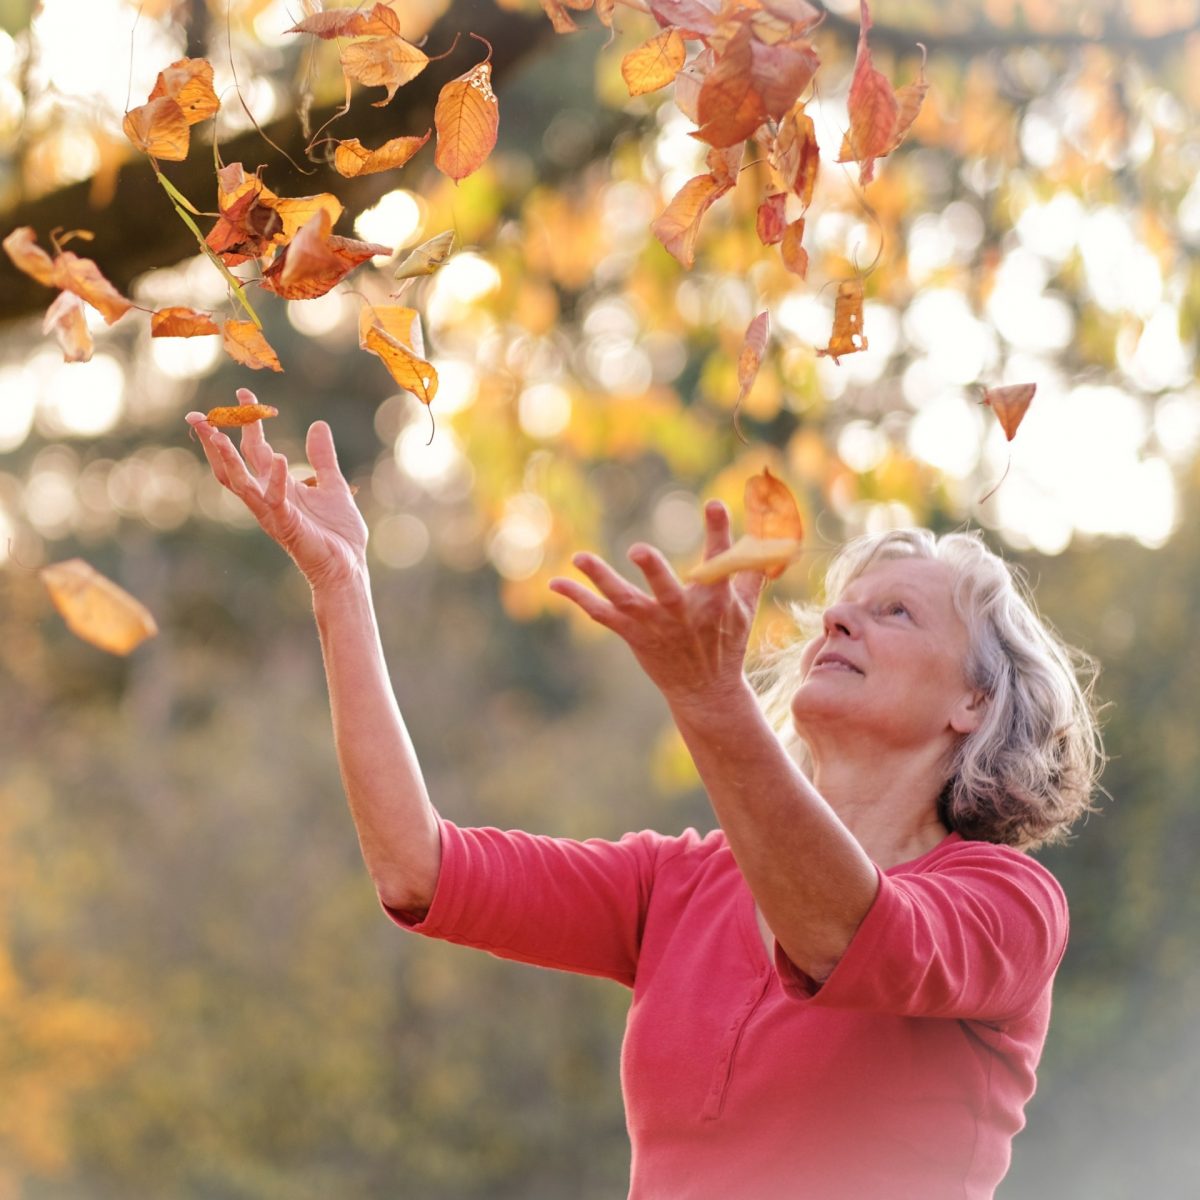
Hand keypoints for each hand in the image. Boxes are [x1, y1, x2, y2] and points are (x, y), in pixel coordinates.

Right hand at [186, 388, 367, 590]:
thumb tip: (319, 425)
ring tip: (216, 433)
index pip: (254, 448)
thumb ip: (322, 457)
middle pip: (231, 464)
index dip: (248, 421)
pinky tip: (279, 457)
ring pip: (238, 482)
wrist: (348, 566)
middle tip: (197, 416)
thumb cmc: (338, 533)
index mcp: (276, 485)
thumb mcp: (332, 484)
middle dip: (214, 440)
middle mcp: (267, 497)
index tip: (244, 393)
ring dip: (225, 458)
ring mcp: (272, 512)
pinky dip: (275, 480)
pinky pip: (274, 501)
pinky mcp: (285, 525)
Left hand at [549, 501, 765, 709]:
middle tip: (638, 550)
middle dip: (653, 570)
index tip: (713, 504)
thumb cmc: (727, 641)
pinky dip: (578, 598)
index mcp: (714, 601)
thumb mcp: (746, 606)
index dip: (718, 532)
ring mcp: (655, 624)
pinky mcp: (633, 634)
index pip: (719, 561)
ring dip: (601, 579)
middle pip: (666, 589)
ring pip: (624, 600)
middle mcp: (683, 612)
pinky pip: (601, 614)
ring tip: (579, 557)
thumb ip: (754, 566)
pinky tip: (556, 582)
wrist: (706, 690)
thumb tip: (773, 532)